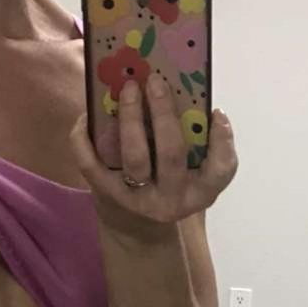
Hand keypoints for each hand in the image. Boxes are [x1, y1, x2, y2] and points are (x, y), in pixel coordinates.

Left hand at [70, 74, 237, 234]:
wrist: (136, 225)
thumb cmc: (170, 183)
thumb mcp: (195, 173)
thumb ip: (203, 144)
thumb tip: (203, 106)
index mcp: (199, 192)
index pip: (221, 171)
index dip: (222, 141)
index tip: (216, 113)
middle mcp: (170, 200)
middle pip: (171, 154)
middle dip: (164, 113)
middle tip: (155, 81)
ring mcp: (136, 198)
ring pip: (134, 157)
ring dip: (131, 118)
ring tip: (128, 88)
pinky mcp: (106, 193)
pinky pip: (92, 163)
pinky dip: (85, 137)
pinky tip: (88, 115)